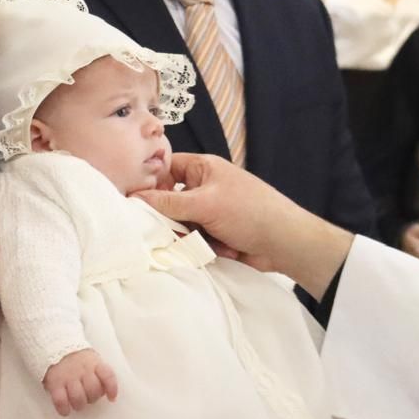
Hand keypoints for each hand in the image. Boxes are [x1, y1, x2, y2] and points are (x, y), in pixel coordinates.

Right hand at [42, 349, 118, 416]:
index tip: (112, 398)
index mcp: (94, 363)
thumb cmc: (78, 359)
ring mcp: (68, 376)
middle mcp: (82, 369)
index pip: (108, 376)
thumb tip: (107, 391)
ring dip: (79, 404)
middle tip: (88, 397)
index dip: (112, 389)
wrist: (55, 347)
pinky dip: (64, 409)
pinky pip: (60, 401)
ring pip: (78, 398)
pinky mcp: (55, 383)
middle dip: (92, 398)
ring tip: (77, 403)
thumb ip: (100, 373)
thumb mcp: (92, 359)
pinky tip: (66, 410)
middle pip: (93, 390)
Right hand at [133, 153, 352, 300]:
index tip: (135, 201)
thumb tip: (134, 197)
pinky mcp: (215, 235)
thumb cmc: (249, 211)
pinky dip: (203, 247)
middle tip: (173, 228)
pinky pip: (194, 241)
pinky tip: (221, 249)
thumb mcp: (204, 203)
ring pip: (180, 225)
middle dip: (171, 218)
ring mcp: (210, 212)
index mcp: (202, 169)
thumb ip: (167, 202)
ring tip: (205, 241)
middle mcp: (204, 188)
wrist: (284, 243)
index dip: (150, 183)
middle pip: (169, 201)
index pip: (165, 169)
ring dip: (190, 236)